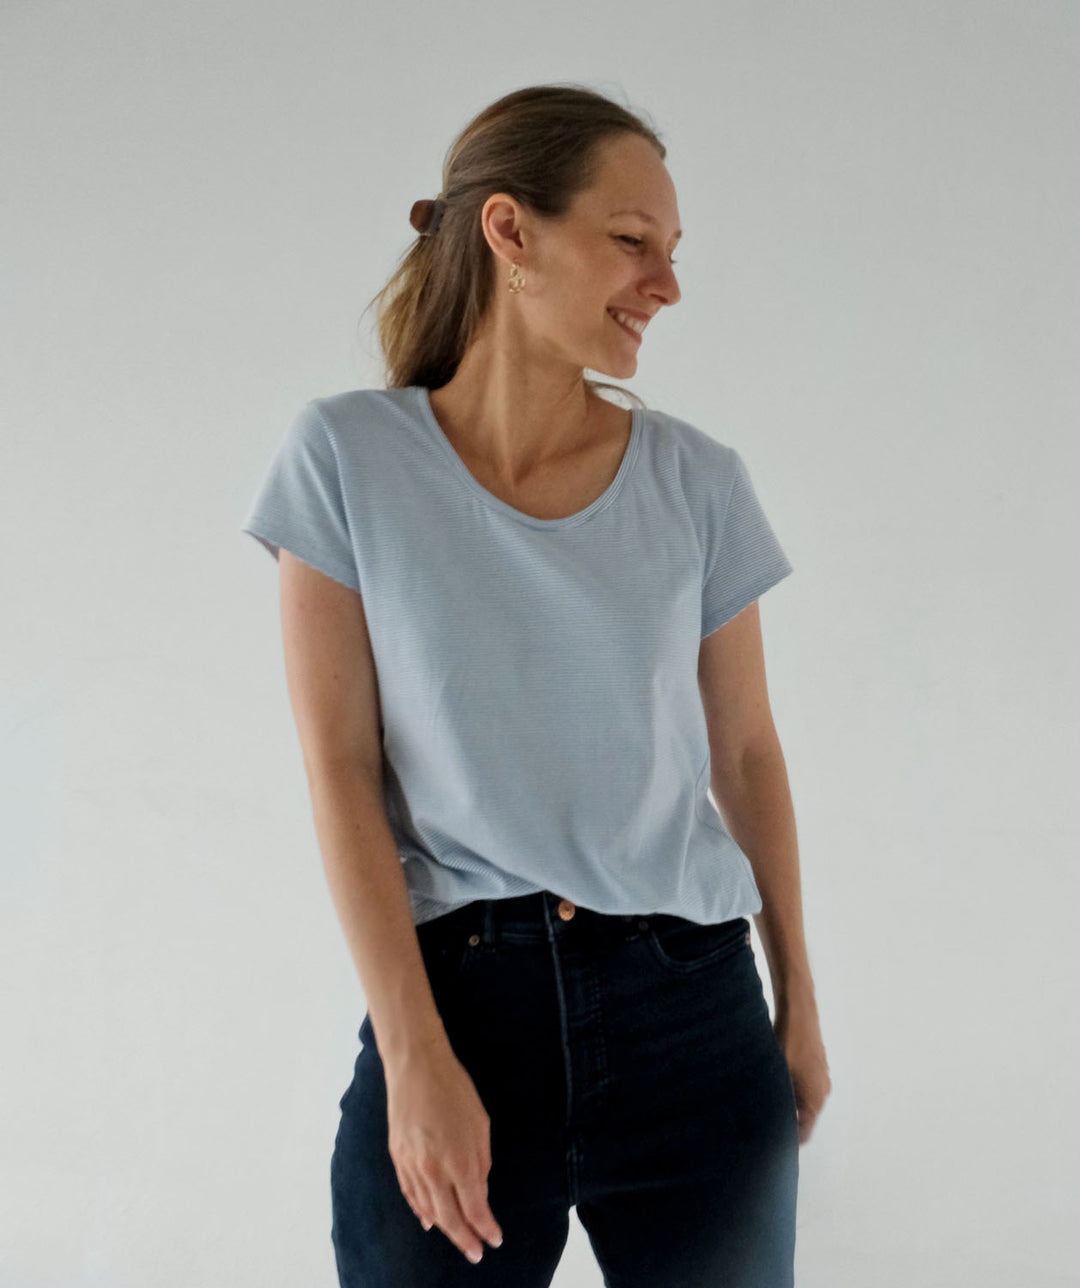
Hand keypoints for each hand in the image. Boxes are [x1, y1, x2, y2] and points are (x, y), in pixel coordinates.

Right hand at [384, 1042, 504, 1263]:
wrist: (415, 1067)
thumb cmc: (454, 1090)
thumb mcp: (480, 1124)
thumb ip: (480, 1162)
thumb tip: (479, 1190)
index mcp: (460, 1162)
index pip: (475, 1209)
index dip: (486, 1229)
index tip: (494, 1240)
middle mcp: (434, 1171)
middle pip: (450, 1218)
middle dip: (466, 1239)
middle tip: (476, 1254)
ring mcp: (412, 1165)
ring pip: (428, 1209)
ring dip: (444, 1228)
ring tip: (458, 1239)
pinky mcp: (397, 1157)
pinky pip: (409, 1194)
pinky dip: (419, 1211)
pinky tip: (427, 1221)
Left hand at [773, 993, 830, 1144]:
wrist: (798, 1009)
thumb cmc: (788, 1042)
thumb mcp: (778, 1075)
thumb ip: (777, 1101)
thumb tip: (769, 1122)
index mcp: (816, 1098)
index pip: (804, 1133)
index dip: (788, 1139)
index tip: (768, 1139)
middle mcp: (823, 1090)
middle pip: (804, 1117)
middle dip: (785, 1120)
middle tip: (760, 1120)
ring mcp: (820, 1075)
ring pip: (802, 1100)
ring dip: (786, 1102)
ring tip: (762, 1099)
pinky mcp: (815, 1063)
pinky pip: (802, 1085)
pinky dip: (789, 1088)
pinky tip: (770, 1079)